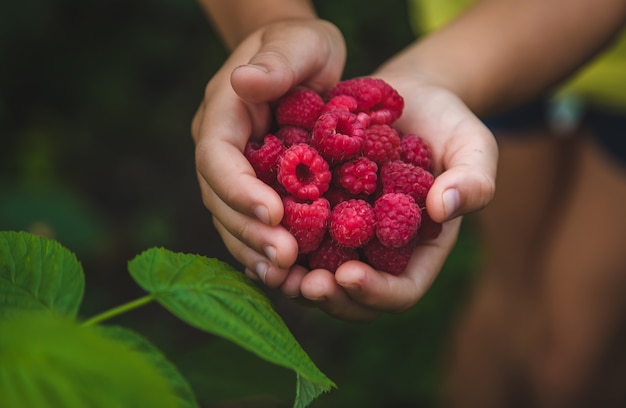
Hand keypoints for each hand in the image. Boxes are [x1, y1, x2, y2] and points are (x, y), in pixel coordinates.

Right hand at [191, 19, 345, 286]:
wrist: (302, 59)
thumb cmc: (300, 45)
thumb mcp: (297, 41)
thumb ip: (276, 61)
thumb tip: (244, 81)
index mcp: (223, 115)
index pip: (217, 158)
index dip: (238, 189)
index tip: (273, 214)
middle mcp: (223, 151)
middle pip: (221, 200)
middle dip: (250, 232)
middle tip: (286, 259)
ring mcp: (238, 173)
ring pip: (233, 221)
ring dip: (256, 252)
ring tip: (287, 279)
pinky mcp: (259, 189)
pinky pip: (254, 225)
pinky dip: (268, 250)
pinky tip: (290, 275)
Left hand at [292, 75, 497, 321]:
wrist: (407, 98)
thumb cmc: (447, 124)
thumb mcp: (472, 147)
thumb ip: (472, 179)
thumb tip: (444, 207)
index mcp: (417, 250)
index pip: (399, 291)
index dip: (375, 292)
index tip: (348, 275)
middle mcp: (376, 251)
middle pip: (350, 294)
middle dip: (326, 295)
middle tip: (301, 284)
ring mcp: (343, 234)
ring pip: (315, 271)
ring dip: (292, 276)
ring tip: (271, 266)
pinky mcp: (317, 209)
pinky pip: (294, 234)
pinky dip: (276, 238)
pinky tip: (255, 230)